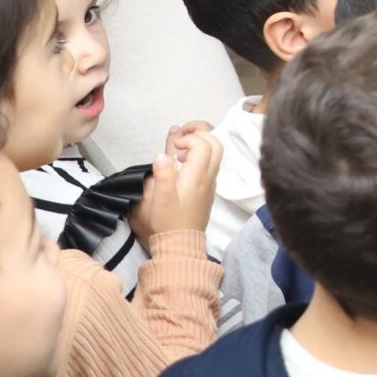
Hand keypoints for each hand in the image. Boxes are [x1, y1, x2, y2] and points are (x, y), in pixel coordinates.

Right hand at [129, 121, 223, 246]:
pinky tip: (183, 162)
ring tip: (180, 146)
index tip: (174, 147)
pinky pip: (211, 163)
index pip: (203, 144)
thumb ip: (162, 174)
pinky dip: (201, 154)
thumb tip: (162, 154)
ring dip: (201, 142)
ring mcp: (210, 183)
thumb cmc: (169, 222)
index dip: (188, 138)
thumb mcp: (160, 199)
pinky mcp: (208, 189)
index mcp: (197, 177)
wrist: (181, 244)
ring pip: (216, 152)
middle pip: (216, 143)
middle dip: (200, 132)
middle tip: (181, 135)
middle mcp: (208, 177)